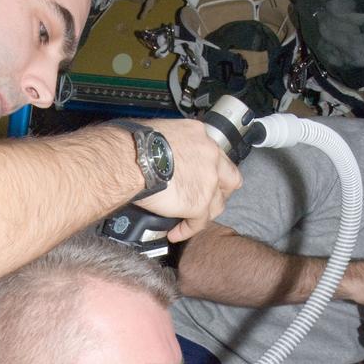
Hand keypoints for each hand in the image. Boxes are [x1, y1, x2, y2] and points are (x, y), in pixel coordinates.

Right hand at [136, 118, 241, 242]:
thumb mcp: (160, 130)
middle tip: (205, 199)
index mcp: (200, 134)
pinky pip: (199, 223)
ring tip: (189, 219)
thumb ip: (171, 143)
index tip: (198, 176)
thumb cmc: (135, 143)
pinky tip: (175, 233)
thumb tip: (160, 154)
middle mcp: (211, 156)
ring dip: (205, 213)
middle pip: (230, 179)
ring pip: (218, 204)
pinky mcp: (199, 203)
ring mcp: (209, 181)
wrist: (133, 159)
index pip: (214, 155)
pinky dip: (187, 230)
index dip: (209, 169)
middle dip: (221, 191)